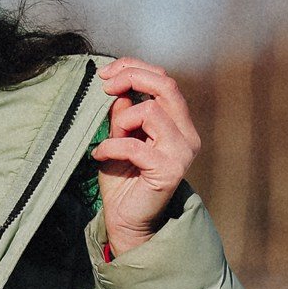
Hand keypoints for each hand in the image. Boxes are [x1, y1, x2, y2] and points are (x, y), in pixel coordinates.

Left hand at [93, 58, 200, 258]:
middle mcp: (187, 134)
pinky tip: (100, 155)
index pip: (164, 80)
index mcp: (178, 122)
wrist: (126, 220)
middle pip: (166, 85)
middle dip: (131, 77)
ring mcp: (181, 152)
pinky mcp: (169, 170)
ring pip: (150, 111)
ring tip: (109, 140)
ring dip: (122, 122)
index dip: (134, 68)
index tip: (106, 74)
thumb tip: (117, 88)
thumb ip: (123, 113)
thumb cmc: (123, 180)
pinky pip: (134, 145)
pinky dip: (111, 146)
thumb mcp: (119, 137)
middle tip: (104, 87)